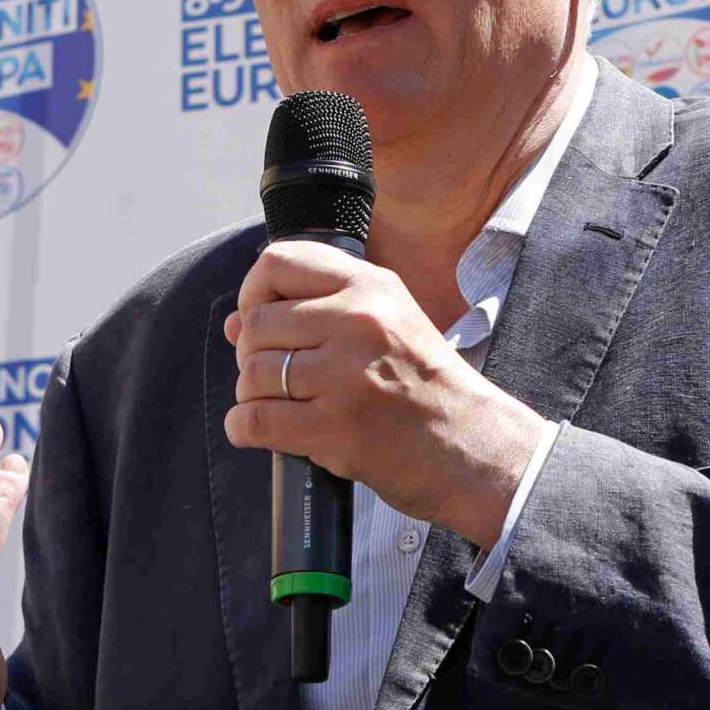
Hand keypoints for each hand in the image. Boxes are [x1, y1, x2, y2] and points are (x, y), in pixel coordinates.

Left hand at [224, 241, 544, 548]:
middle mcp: (357, 322)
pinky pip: (255, 420)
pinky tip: (257, 430)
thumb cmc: (430, 389)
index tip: (259, 317)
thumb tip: (235, 323)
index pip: (279, 261)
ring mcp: (344, 375)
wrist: (474, 447)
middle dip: (252, 354)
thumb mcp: (390, 324)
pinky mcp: (334, 427)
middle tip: (273, 376)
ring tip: (278, 405)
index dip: (254, 290)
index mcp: (371, 287)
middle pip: (258, 324)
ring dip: (251, 394)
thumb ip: (317, 312)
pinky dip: (244, 427)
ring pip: (253, 373)